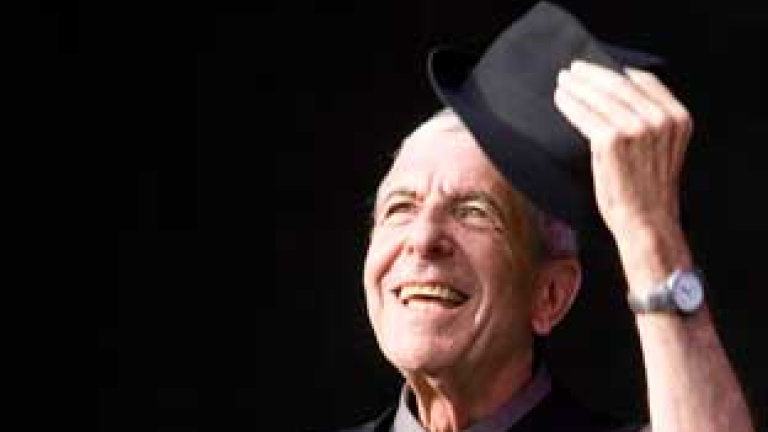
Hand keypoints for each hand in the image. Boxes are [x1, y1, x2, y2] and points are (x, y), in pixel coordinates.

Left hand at [553, 60, 691, 237]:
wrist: (647, 223)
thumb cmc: (649, 192)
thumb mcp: (663, 150)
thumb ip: (651, 123)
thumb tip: (616, 99)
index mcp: (678, 118)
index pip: (645, 81)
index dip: (619, 72)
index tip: (600, 70)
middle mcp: (660, 119)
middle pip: (619, 84)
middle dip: (592, 74)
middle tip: (573, 70)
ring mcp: (636, 128)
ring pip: (599, 97)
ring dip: (577, 87)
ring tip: (563, 82)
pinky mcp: (612, 140)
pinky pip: (585, 115)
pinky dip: (570, 105)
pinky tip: (561, 100)